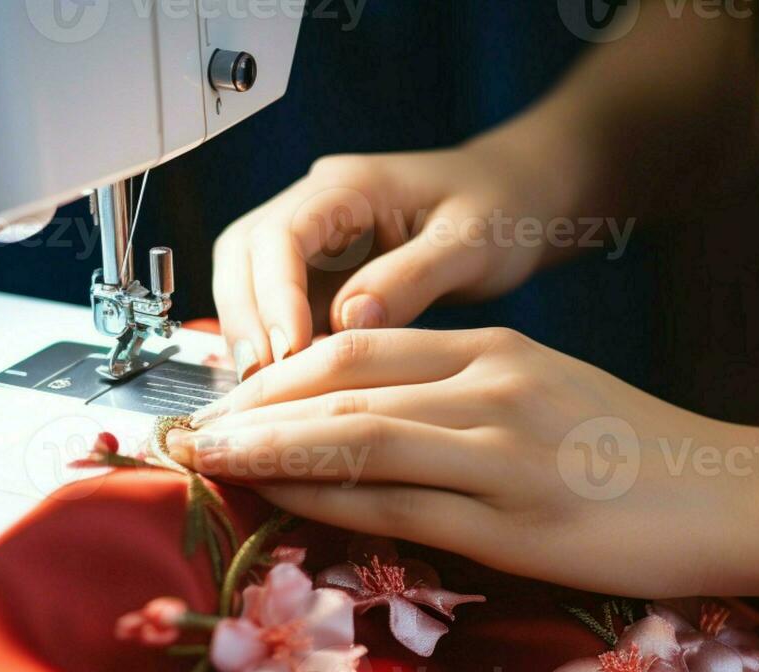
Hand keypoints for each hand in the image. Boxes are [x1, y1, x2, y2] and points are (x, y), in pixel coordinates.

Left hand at [167, 328, 758, 599]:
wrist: (740, 497)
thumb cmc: (643, 456)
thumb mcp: (550, 398)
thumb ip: (465, 401)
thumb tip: (370, 424)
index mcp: (496, 350)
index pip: (357, 344)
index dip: (276, 371)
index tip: (224, 399)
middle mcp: (491, 385)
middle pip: (340, 381)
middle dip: (250, 406)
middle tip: (187, 429)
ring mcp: (504, 451)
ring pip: (357, 439)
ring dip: (268, 449)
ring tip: (203, 460)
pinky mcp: (518, 520)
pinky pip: (400, 505)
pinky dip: (328, 502)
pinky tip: (280, 505)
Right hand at [211, 138, 571, 378]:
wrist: (516, 203)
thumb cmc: (502, 210)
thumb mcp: (471, 241)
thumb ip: (411, 277)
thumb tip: (348, 323)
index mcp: (349, 186)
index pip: (280, 235)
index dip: (272, 296)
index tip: (287, 352)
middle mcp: (317, 207)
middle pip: (242, 257)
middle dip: (244, 321)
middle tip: (261, 386)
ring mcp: (313, 244)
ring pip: (248, 285)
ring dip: (250, 338)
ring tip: (268, 397)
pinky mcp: (320, 279)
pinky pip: (277, 312)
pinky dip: (275, 349)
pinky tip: (291, 392)